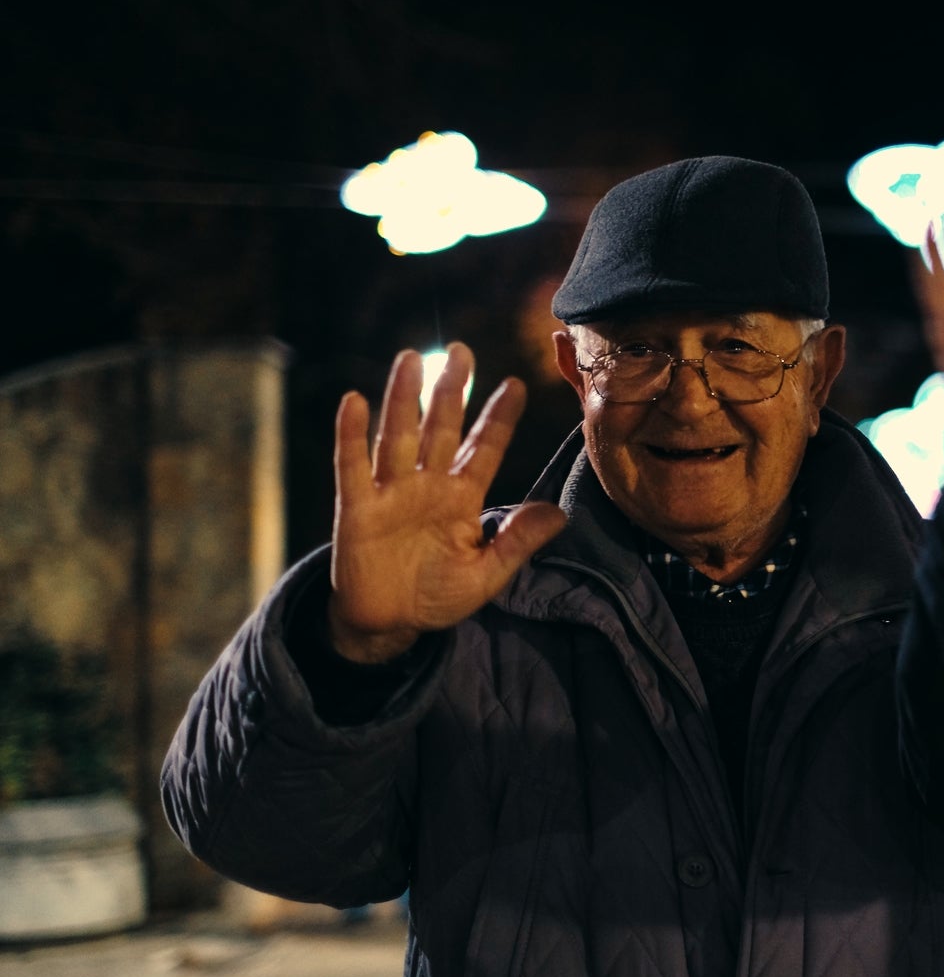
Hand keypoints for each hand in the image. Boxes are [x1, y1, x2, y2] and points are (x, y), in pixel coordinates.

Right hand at [326, 342, 567, 662]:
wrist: (388, 624)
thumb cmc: (437, 596)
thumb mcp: (487, 575)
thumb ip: (517, 542)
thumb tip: (560, 514)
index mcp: (462, 498)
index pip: (484, 449)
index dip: (498, 419)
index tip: (516, 385)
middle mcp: (427, 486)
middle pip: (441, 429)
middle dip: (451, 391)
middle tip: (462, 351)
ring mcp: (391, 493)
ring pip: (398, 436)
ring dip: (403, 398)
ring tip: (411, 359)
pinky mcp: (357, 509)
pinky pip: (353, 467)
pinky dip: (352, 436)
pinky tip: (354, 402)